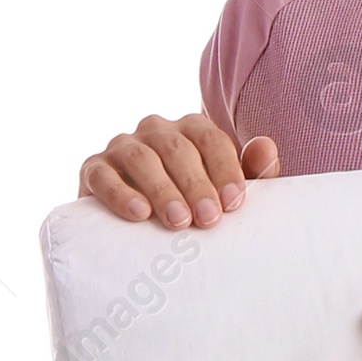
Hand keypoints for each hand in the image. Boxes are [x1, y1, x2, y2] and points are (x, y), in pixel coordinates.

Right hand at [78, 112, 279, 228]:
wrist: (136, 230)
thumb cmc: (191, 206)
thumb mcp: (223, 191)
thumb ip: (250, 171)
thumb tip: (268, 148)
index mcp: (190, 130)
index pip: (210, 139)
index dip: (224, 169)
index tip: (235, 202)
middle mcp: (155, 130)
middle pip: (177, 148)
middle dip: (196, 184)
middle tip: (209, 219)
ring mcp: (122, 147)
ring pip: (142, 158)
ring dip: (162, 190)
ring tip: (179, 221)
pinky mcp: (93, 169)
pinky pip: (103, 175)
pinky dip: (120, 193)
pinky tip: (138, 214)